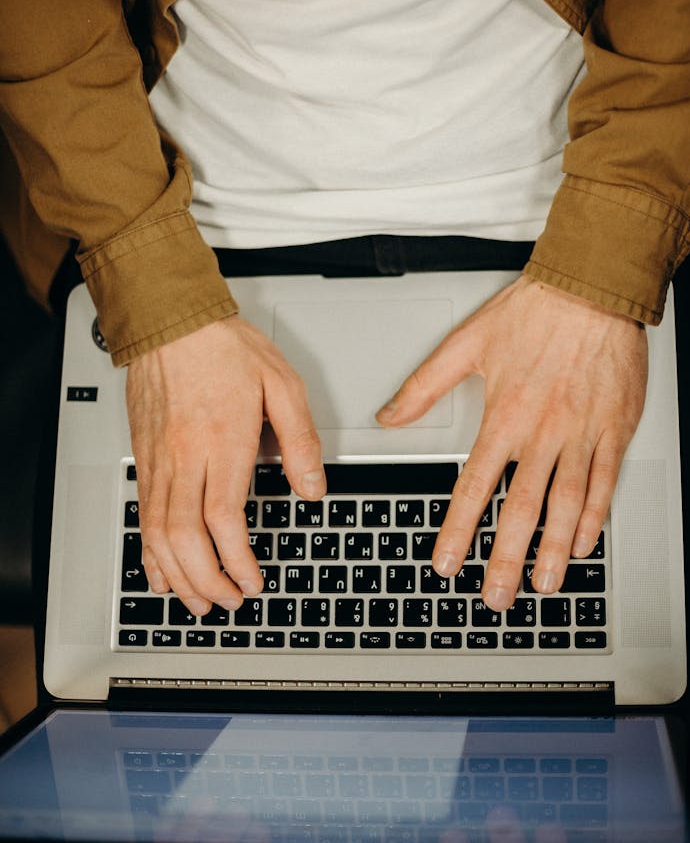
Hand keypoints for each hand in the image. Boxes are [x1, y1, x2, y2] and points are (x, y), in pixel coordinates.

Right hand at [126, 316, 324, 615]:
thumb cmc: (224, 347)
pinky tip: (159, 571)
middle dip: (207, 581)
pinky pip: (143, 514)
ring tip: (197, 601)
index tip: (253, 581)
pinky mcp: (144, 456)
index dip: (238, 561)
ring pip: (159, 533)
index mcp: (223, 441)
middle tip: (229, 603)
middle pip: (187, 538)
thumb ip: (300, 441)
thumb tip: (312, 487)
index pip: (224, 519)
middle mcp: (185, 456)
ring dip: (178, 575)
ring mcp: (159, 458)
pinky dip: (150, 551)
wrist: (170, 320)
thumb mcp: (282, 385)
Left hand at [376, 275, 646, 610]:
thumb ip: (424, 386)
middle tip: (496, 596)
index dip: (458, 530)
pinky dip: (594, 516)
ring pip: (566, 504)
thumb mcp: (466, 343)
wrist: (592, 287)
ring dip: (552, 549)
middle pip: (521, 508)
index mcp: (504, 414)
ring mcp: (582, 433)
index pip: (474, 486)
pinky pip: (604, 481)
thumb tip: (390, 415)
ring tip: (542, 585)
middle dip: (506, 559)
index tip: (447, 562)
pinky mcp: (614, 428)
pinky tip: (582, 543)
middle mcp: (542, 431)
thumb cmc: (535, 310)